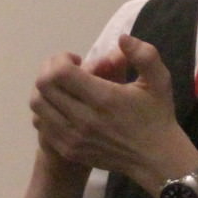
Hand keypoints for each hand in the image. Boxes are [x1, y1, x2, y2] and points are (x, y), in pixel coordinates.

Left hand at [31, 35, 185, 184]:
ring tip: (63, 88)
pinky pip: (41, 124)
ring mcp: (73, 137)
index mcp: (104, 99)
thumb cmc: (157, 116)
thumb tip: (122, 39)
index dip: (60, 59)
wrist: (155, 158)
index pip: (59, 73)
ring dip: (45, 90)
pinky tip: (63, 107)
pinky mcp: (68, 150)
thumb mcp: (159, 81)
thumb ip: (144, 55)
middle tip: (66, 70)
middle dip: (49, 70)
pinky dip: (46, 110)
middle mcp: (83, 119)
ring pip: (38, 106)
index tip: (76, 59)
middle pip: (43, 87)